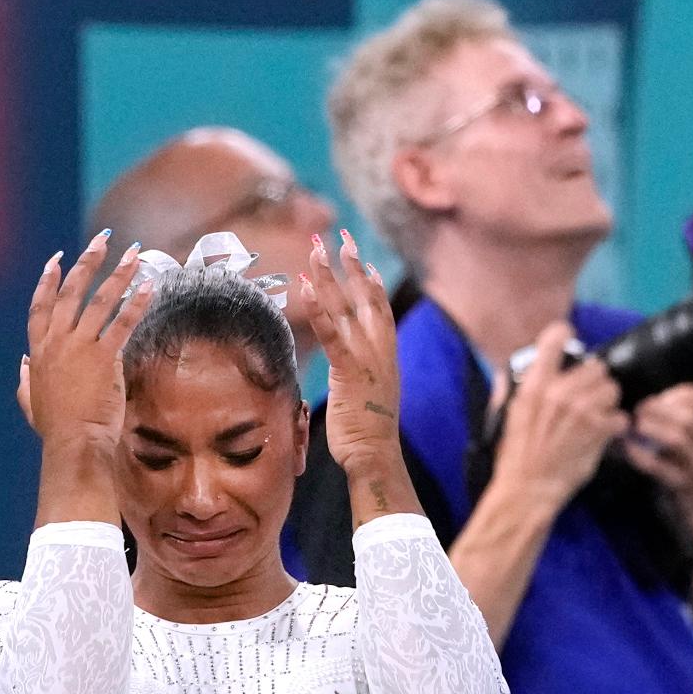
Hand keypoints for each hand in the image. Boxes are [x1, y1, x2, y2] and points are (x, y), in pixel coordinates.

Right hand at [20, 233, 152, 449]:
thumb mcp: (30, 401)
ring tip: (134, 255)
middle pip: (72, 292)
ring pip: (100, 301)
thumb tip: (21, 362)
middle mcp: (57, 342)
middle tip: (104, 240)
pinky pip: (123, 323)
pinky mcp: (104, 357)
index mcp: (38, 351)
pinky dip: (137, 303)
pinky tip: (150, 287)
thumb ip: (25, 379)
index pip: (41, 306)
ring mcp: (80, 347)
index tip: (57, 258)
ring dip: (119, 275)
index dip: (49, 280)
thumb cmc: (55, 429)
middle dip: (89, 262)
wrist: (73, 443)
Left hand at [298, 229, 401, 473]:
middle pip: (367, 299)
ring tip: (316, 251)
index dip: (372, 285)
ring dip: (330, 276)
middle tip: (341, 237)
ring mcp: (367, 360)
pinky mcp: (349, 371)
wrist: (375, 456)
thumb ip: (357, 380)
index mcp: (386, 358)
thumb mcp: (365, 400)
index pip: (381, 312)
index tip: (362, 261)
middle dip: (353, 266)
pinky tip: (306, 287)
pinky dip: (320, 309)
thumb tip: (349, 378)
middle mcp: (380, 352)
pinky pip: (332, 334)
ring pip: (347, 309)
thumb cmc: (367, 436)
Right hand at [492, 322, 628, 510]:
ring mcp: (582, 411)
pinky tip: (603, 434)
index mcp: (533, 386)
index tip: (567, 341)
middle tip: (586, 398)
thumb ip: (508, 390)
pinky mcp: (599, 431)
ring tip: (597, 416)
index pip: (554, 339)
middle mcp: (559, 393)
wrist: (528, 490)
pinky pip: (620, 416)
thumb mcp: (504, 417)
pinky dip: (615, 426)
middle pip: (595, 367)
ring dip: (607, 402)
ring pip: (611, 388)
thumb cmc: (514, 457)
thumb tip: (509, 372)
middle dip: (593, 382)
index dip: (563, 336)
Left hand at [624, 383, 692, 533]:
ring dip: (653, 428)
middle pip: (689, 419)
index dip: (684, 394)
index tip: (662, 396)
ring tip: (636, 425)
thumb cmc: (687, 460)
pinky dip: (641, 455)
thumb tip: (645, 403)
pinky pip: (660, 467)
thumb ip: (678, 416)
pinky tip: (629, 448)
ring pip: (678, 440)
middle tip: (639, 409)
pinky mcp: (682, 484)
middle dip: (660, 409)